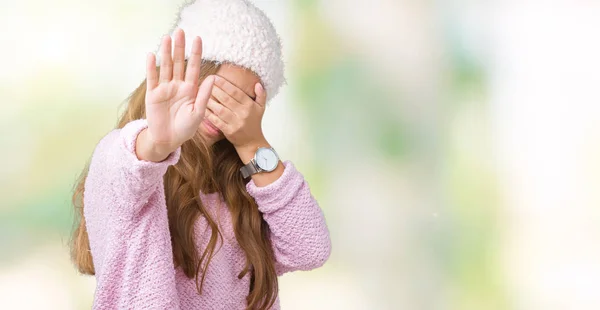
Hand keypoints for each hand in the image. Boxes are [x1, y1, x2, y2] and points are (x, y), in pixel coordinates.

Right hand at [143, 28, 213, 154]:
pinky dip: (151, 67)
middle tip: (181, 31)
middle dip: (180, 47)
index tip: (197, 39)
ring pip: (166, 67)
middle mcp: (178, 86)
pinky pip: (152, 78)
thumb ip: (204, 95)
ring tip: (167, 38)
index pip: (194, 68)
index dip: (196, 54)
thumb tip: (213, 78)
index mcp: (191, 90)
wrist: (168, 140)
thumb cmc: (185, 128)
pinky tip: (152, 55)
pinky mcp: (153, 94)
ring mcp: (164, 88)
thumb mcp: (198, 113)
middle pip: (179, 63)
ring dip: (166, 52)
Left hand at [205, 76, 267, 149]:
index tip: (215, 77)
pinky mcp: (229, 131)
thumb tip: (257, 84)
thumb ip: (261, 95)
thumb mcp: (261, 108)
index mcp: (249, 105)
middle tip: (205, 82)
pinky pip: (217, 121)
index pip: (236, 92)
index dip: (225, 84)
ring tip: (200, 93)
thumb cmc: (255, 123)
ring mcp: (236, 123)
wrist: (252, 143)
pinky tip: (202, 108)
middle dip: (215, 90)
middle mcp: (243, 114)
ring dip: (210, 101)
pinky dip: (209, 114)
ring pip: (220, 110)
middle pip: (226, 99)